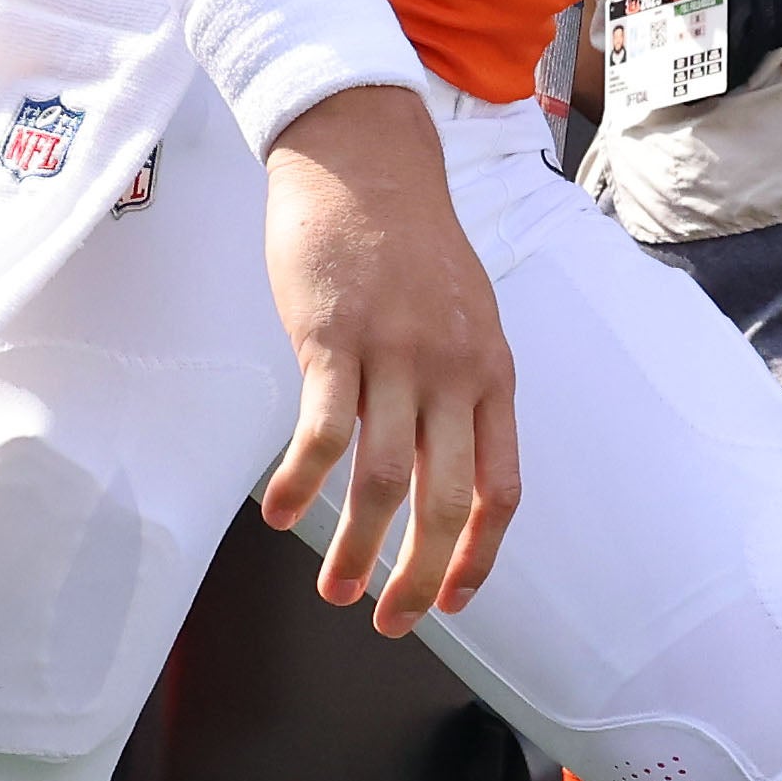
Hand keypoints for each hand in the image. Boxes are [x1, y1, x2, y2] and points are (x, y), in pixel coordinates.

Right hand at [256, 84, 517, 635]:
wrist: (364, 159)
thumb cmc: (407, 240)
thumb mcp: (464, 315)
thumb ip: (460, 387)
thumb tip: (440, 462)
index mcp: (491, 373)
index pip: (501, 488)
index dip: (477, 556)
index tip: (452, 601)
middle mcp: (453, 372)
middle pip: (446, 501)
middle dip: (419, 576)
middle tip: (390, 621)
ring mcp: (395, 356)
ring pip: (381, 481)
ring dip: (357, 550)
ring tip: (335, 591)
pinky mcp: (333, 339)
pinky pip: (320, 434)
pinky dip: (300, 484)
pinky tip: (279, 513)